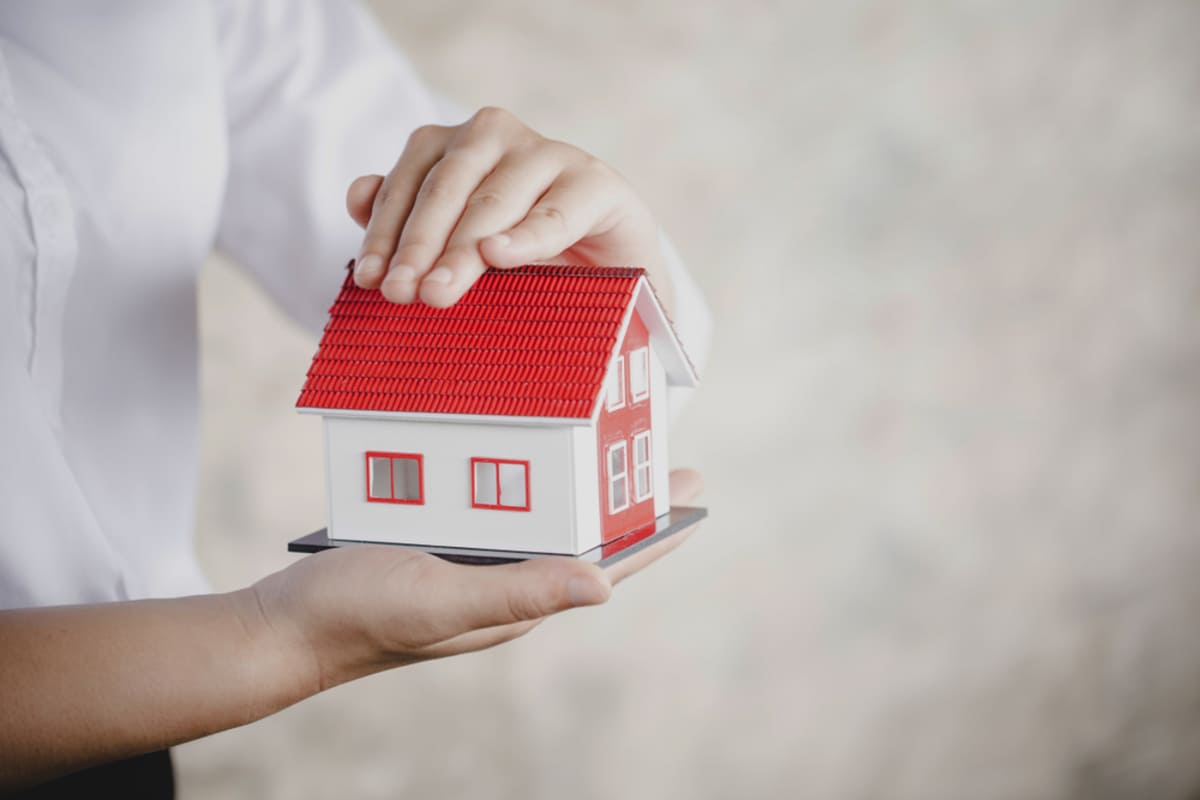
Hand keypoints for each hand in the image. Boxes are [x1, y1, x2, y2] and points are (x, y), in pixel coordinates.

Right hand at [252, 469, 703, 690]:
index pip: (607, 565)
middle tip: (666, 458)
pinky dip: (521, 476)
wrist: (284, 626)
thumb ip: (517, 593)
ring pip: (543, 519)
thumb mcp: (440, 599)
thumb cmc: (356, 617)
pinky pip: (496, 507)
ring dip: (582, 485)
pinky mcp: (442, 545)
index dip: (656, 530)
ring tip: (611, 447)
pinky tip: (520, 452)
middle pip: (585, 537)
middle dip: (630, 501)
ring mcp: (475, 565)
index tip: (695, 489)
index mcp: (518, 601)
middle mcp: (506, 583)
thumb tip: (604, 585)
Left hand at [345, 106, 669, 308]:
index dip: (385, 231)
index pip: (410, 180)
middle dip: (418, 245)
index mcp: (457, 144)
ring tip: (438, 292)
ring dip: (461, 249)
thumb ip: (408, 221)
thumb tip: (357, 195)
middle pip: (446, 188)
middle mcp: (498, 135)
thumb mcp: (461, 243)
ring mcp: (550, 154)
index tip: (369, 279)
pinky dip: (525, 236)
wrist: (611, 270)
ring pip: (493, 201)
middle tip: (400, 294)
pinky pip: (554, 213)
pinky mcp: (596, 183)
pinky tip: (499, 254)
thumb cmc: (526, 256)